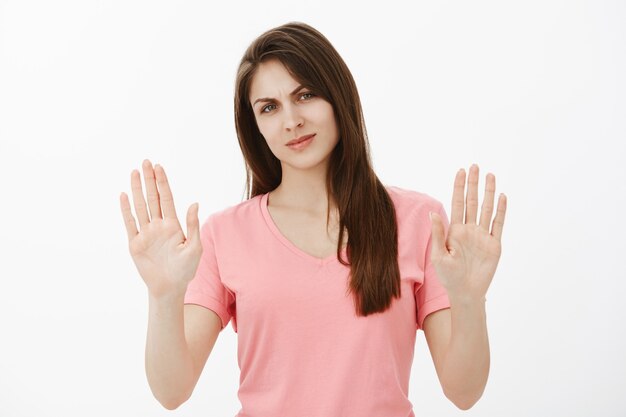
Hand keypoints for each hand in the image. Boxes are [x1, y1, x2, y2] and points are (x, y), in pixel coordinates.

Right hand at [120, 160, 201, 298]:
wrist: (170, 288)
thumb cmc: (185, 270)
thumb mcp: (194, 248)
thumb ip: (193, 225)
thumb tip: (194, 203)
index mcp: (173, 225)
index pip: (166, 198)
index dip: (162, 183)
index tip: (159, 167)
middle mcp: (158, 226)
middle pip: (152, 198)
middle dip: (149, 180)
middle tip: (145, 162)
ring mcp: (146, 233)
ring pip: (140, 207)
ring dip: (137, 189)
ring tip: (134, 172)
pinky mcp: (135, 243)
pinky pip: (130, 223)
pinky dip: (126, 210)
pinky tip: (124, 195)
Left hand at [429, 164, 506, 301]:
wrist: (465, 292)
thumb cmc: (448, 276)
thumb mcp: (438, 255)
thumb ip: (438, 234)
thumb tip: (432, 213)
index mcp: (455, 230)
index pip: (457, 203)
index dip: (459, 187)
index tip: (461, 171)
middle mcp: (470, 230)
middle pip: (472, 202)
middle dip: (473, 184)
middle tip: (475, 167)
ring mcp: (483, 236)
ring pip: (486, 209)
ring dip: (488, 193)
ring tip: (490, 176)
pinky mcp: (495, 245)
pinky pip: (498, 225)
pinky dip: (500, 211)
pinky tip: (502, 197)